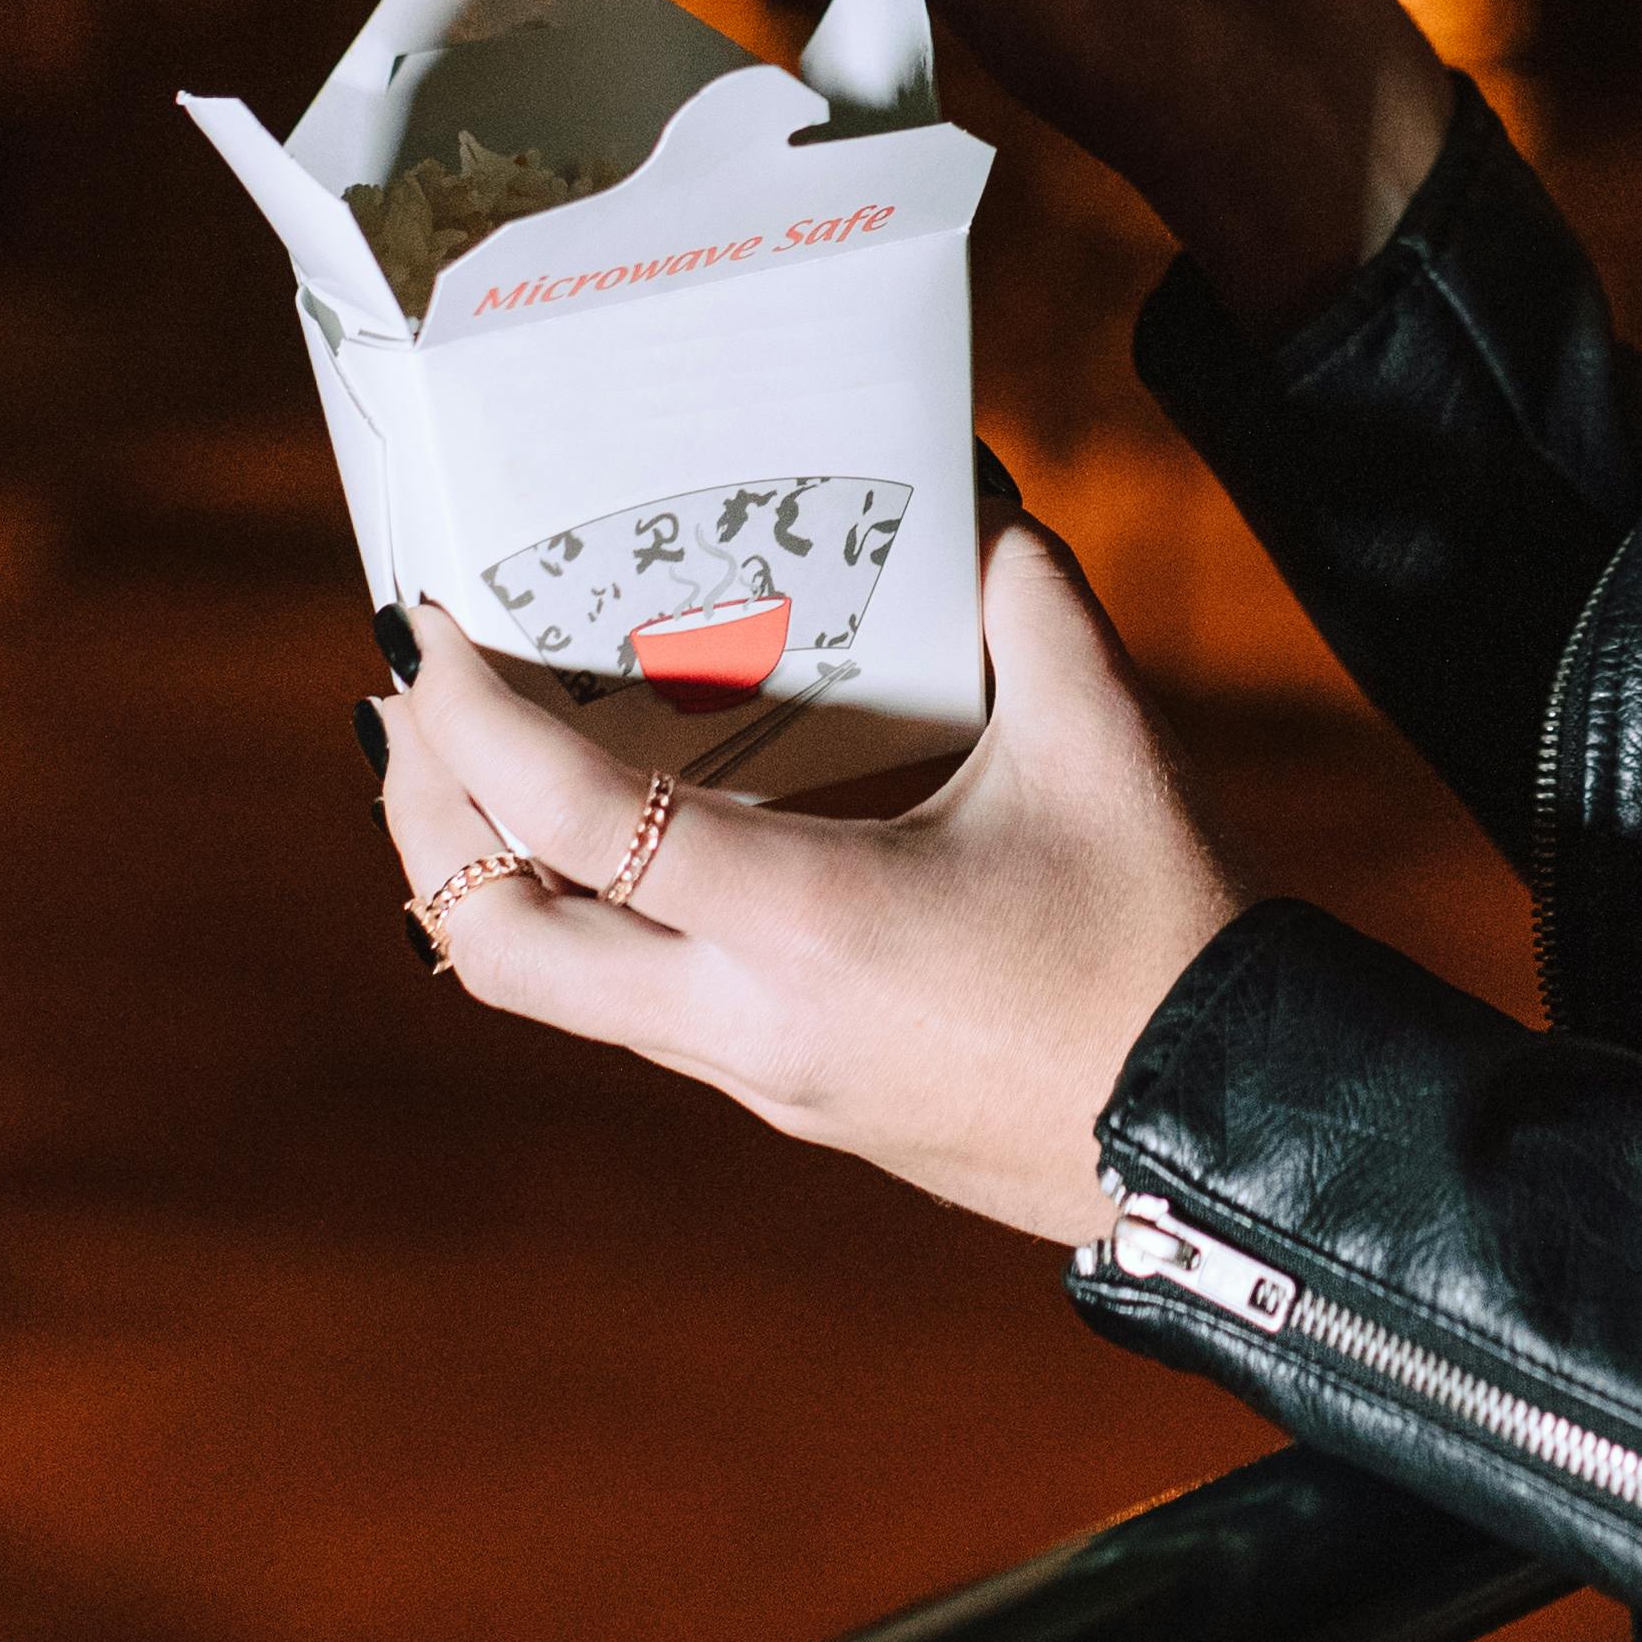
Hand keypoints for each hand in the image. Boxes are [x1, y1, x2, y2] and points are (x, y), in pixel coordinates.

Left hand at [358, 503, 1246, 1247]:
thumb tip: (971, 497)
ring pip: (551, 992)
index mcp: (806, 922)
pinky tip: (619, 839)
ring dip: (486, 873)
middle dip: (420, 815)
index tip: (428, 624)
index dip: (472, 715)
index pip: (572, 822)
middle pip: (495, 945)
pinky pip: (634, 1009)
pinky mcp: (792, 1100)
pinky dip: (585, 914)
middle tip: (410, 702)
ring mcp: (760, 1076)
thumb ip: (1025, 591)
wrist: (1230, 1145)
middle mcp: (748, 1019)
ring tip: (478, 760)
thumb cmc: (1174, 940)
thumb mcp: (1107, 738)